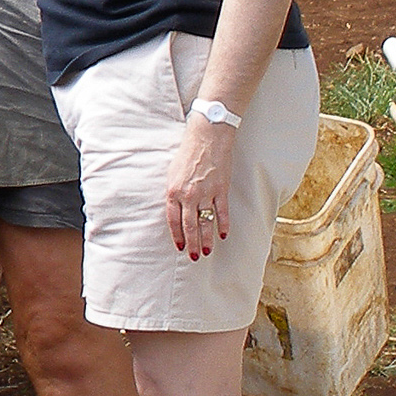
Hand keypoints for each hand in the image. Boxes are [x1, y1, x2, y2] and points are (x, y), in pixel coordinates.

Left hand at [165, 115, 236, 257]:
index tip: (179, 247)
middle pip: (189, 226)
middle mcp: (189, 195)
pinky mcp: (221, 189)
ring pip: (206, 222)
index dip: (176, 236)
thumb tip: (175, 211)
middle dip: (191, 244)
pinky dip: (223, 225)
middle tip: (193, 257)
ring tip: (206, 251)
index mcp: (173, 191)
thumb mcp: (172, 173)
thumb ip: (173, 193)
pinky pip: (222, 212)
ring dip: (206, 239)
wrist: (206, 137)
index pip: (173, 220)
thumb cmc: (187, 154)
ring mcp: (206, 193)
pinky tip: (223, 235)